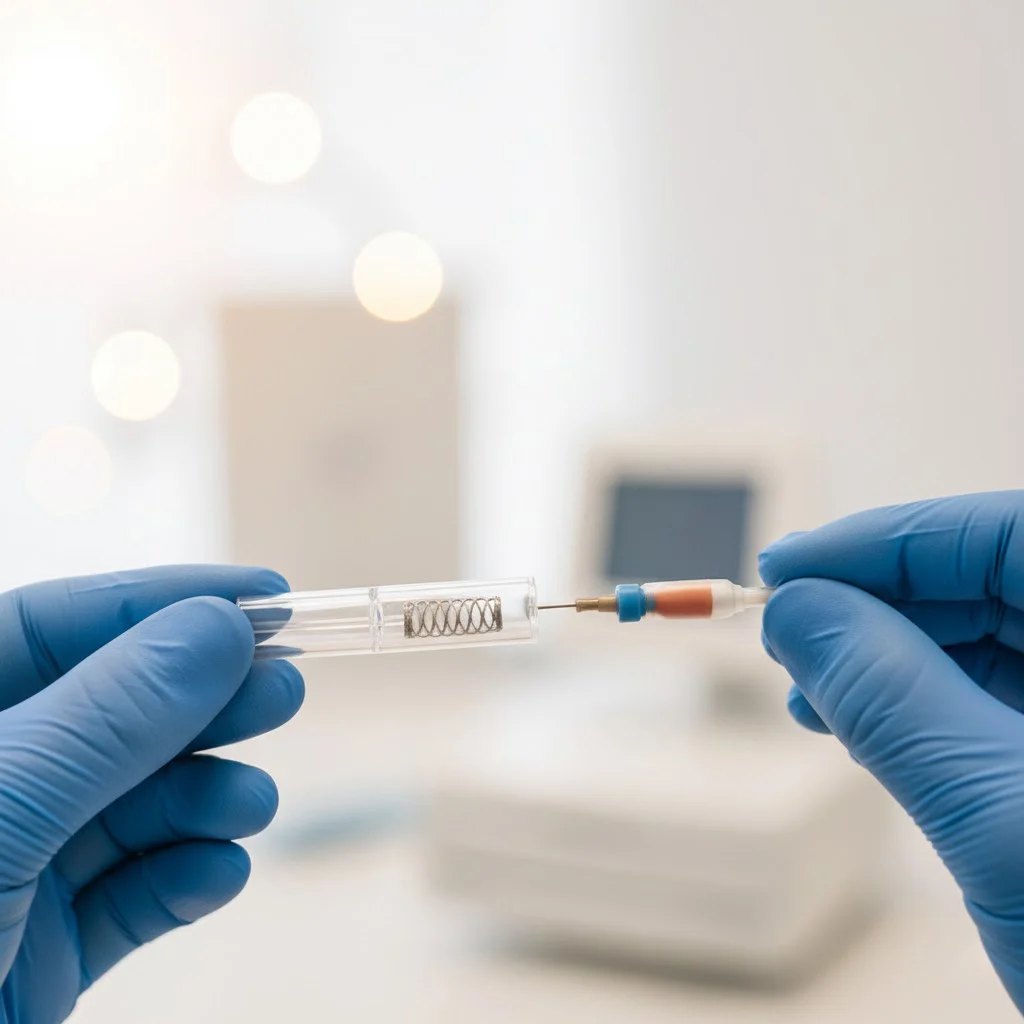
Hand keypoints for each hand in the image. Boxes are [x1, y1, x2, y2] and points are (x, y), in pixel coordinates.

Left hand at [0, 566, 302, 1022]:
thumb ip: (107, 718)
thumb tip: (218, 628)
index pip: (54, 626)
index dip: (161, 602)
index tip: (263, 597)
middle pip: (113, 710)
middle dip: (201, 701)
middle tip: (284, 691)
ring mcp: (14, 870)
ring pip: (135, 803)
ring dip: (206, 797)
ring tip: (249, 805)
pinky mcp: (46, 951)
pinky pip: (134, 895)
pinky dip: (186, 880)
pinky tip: (217, 872)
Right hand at [759, 492, 1023, 1009]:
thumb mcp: (1002, 818)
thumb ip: (892, 699)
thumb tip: (796, 613)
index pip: (1007, 534)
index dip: (887, 539)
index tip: (788, 568)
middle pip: (995, 579)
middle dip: (878, 602)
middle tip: (789, 631)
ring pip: (992, 635)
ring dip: (888, 654)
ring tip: (812, 690)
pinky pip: (998, 694)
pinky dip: (920, 701)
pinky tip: (862, 720)